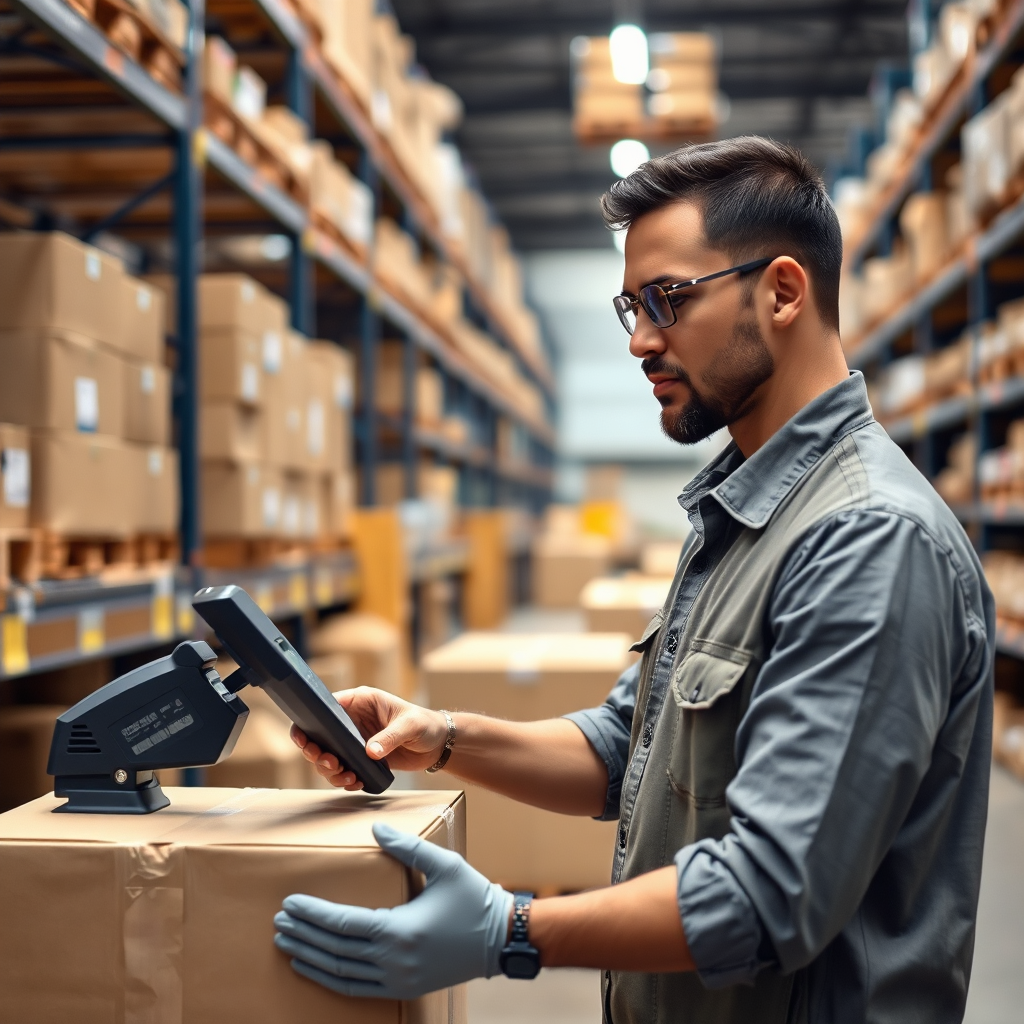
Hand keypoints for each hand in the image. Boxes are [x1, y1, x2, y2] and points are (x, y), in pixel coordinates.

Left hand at [273, 822, 513, 998]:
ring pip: (340, 973)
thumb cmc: (473, 898)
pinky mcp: (403, 988)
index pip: (342, 923)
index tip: (289, 903)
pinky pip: (356, 988)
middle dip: (303, 935)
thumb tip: (376, 827)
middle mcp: (394, 960)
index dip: (312, 914)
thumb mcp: (444, 865)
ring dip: (309, 958)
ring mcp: (397, 979)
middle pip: (334, 950)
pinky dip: (330, 979)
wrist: (499, 939)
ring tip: (286, 943)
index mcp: (400, 930)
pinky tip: (312, 968)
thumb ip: (407, 847)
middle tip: (279, 920)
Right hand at [290, 687, 448, 789]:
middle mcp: (353, 721)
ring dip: (330, 770)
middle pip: (320, 736)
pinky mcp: (361, 759)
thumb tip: (369, 752)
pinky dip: (344, 780)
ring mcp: (355, 741)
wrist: (438, 744)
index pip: (326, 707)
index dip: (311, 722)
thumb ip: (390, 737)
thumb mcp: (410, 726)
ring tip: (347, 777)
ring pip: (328, 757)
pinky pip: (343, 771)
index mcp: (360, 702)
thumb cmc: (425, 724)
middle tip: (330, 763)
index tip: (305, 738)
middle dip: (317, 752)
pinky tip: (355, 782)